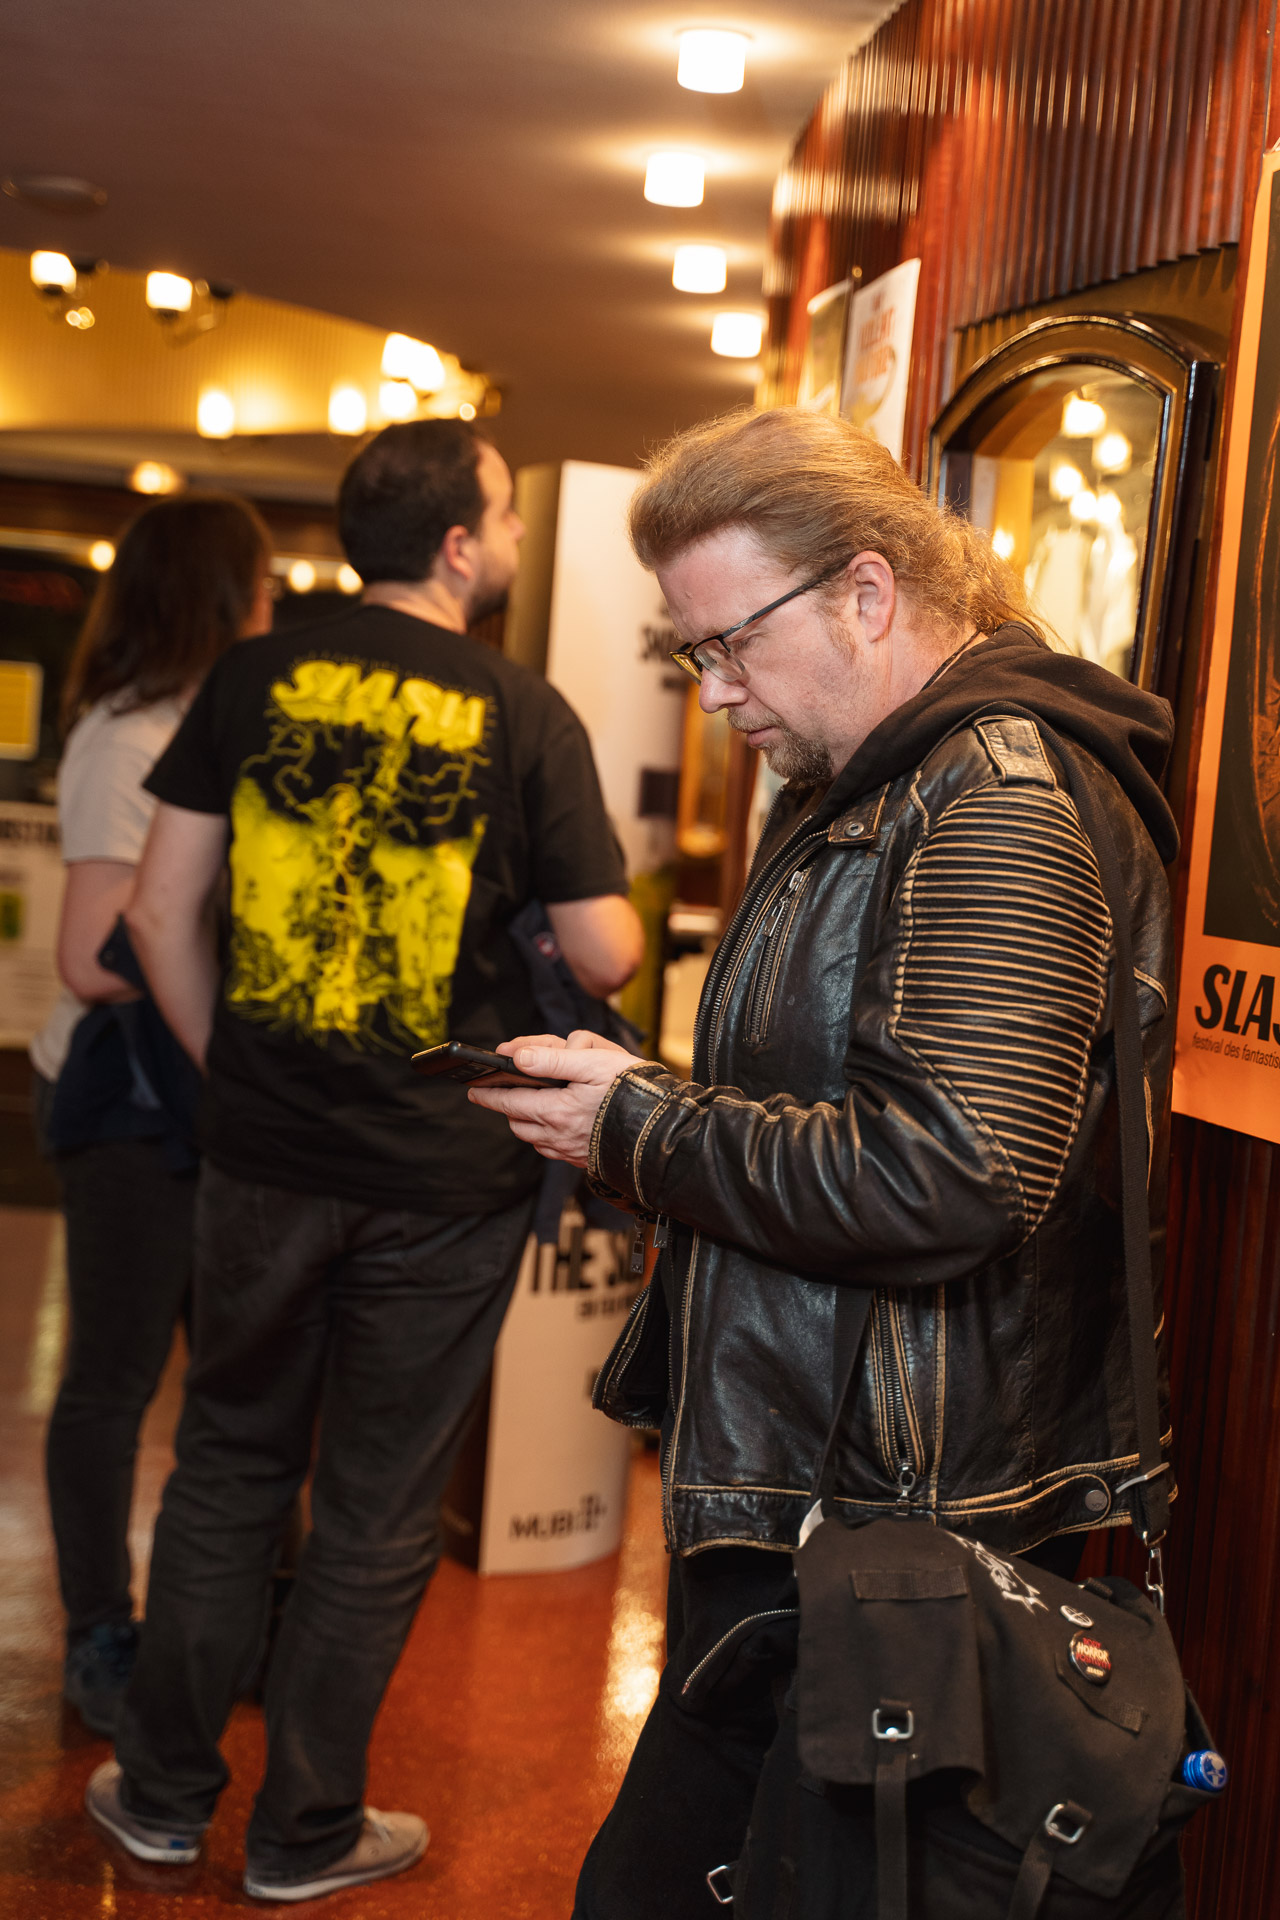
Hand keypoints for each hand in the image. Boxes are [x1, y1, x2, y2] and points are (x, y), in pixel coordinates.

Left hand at [467, 1028, 645, 1165]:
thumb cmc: (632, 1090)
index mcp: (556, 1111)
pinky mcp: (586, 1161)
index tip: (473, 1090)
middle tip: (500, 1095)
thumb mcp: (593, 1062)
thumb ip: (552, 1059)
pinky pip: (554, 1150)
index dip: (489, 1094)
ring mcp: (572, 1152)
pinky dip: (545, 1136)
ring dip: (525, 1123)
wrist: (666, 1129)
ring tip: (526, 1107)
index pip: (510, 1101)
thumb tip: (516, 1057)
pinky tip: (555, 1125)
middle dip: (506, 1108)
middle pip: (518, 1123)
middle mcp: (559, 1136)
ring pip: (534, 1138)